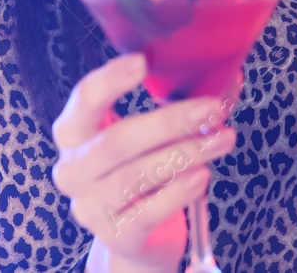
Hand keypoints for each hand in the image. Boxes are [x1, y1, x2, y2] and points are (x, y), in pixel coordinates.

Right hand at [52, 54, 238, 272]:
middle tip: (212, 109)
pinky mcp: (115, 236)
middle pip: (116, 141)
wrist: (136, 232)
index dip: (110, 79)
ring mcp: (90, 207)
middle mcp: (73, 170)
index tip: (144, 60)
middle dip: (169, 122)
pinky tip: (202, 176)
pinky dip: (178, 192)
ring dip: (184, 154)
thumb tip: (223, 78)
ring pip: (135, 176)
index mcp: (73, 134)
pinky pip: (147, 213)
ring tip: (222, 140)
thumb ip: (169, 105)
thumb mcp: (144, 135)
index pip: (84, 100)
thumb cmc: (141, 166)